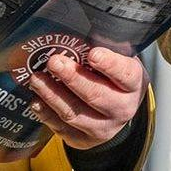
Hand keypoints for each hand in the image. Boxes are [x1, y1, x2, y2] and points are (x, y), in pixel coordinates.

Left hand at [26, 44, 146, 149]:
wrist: (116, 109)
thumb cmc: (113, 77)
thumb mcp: (119, 60)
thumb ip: (104, 49)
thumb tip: (76, 30)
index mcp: (133, 84)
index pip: (125, 74)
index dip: (109, 64)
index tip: (93, 54)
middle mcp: (122, 109)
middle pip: (95, 95)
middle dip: (72, 78)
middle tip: (54, 62)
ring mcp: (103, 128)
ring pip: (74, 113)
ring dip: (52, 95)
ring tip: (36, 79)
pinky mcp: (84, 139)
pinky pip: (62, 128)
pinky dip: (46, 113)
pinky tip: (36, 101)